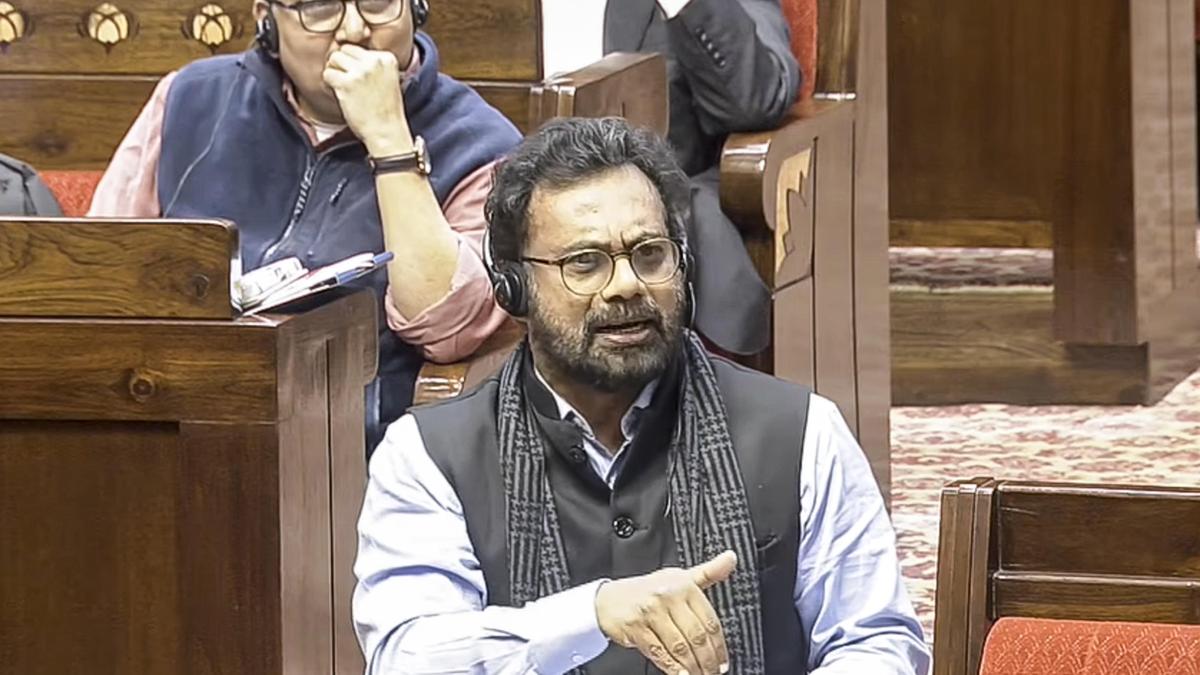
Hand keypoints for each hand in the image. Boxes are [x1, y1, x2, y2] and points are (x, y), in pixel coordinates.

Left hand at [322, 44, 411, 155]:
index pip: (358, 48)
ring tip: (344, 88)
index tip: (361, 80)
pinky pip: (327, 74)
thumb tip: (343, 50)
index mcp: (387, 58)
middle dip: (342, 65)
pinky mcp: (347, 83)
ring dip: (334, 72)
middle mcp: (374, 61)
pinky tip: (340, 95)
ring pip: (334, 58)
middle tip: (348, 83)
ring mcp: (361, 71)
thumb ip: (371, 64)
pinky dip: (329, 84)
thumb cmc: (385, 110)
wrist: (387, 132)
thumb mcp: (387, 79)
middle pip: (344, 50)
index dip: (354, 64)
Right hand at [594, 550, 735, 674]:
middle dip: (708, 660)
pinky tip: (681, 674)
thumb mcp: (679, 577)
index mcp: (683, 585)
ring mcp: (650, 612)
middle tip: (713, 672)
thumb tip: (731, 559)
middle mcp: (667, 596)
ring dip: (693, 666)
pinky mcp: (635, 628)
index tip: (723, 661)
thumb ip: (709, 572)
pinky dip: (672, 668)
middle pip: (696, 636)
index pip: (709, 620)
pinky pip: (659, 653)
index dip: (719, 645)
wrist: (608, 599)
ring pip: (679, 647)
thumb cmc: (648, 590)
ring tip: (700, 674)